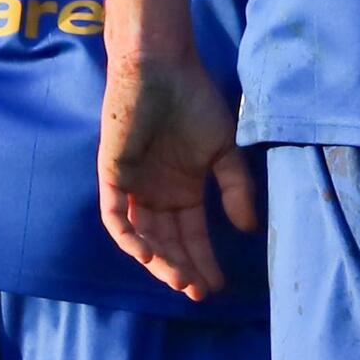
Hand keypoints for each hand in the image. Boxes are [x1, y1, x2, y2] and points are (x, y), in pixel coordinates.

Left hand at [100, 37, 257, 301]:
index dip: (202, 262)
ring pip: (141, 236)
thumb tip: (248, 229)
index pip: (190, 237)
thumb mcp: (224, 150)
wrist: (162, 67)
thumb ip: (235, 189)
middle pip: (166, 243)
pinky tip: (147, 256)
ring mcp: (131, 186)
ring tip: (180, 280)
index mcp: (180, 190)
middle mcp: (154, 194)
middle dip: (182, 269)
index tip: (217, 287)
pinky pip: (115, 216)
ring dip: (159, 261)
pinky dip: (128, 238)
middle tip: (198, 292)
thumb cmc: (193, 100)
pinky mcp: (112, 174)